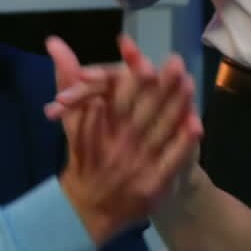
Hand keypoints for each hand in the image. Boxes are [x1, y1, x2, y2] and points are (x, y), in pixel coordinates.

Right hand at [45, 35, 202, 245]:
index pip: (116, 96)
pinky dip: (183, 143)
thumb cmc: (84, 155)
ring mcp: (137, 163)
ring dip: (175, 107)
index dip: (131, 78)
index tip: (146, 61)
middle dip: (159, 86)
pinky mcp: (153, 183)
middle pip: (141, 111)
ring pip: (159, 131)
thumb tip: (54, 42)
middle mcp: (118, 143)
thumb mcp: (72, 117)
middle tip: (176, 63)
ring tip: (189, 83)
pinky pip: (170, 160)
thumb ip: (68, 77)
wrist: (88, 207)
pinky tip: (196, 125)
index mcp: (100, 125)